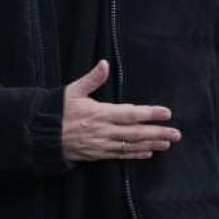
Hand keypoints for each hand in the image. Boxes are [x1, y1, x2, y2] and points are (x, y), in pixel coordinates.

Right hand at [62, 60, 180, 162]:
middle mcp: (103, 130)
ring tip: (167, 143)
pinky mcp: (97, 153)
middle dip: (158, 133)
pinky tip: (148, 153)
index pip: (130, 113)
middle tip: (176, 134)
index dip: (149, 114)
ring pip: (131, 145)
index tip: (165, 113)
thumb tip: (105, 64)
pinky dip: (135, 154)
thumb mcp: (72, 91)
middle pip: (136, 132)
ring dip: (151, 144)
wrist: (42, 134)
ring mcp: (101, 144)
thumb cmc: (57, 110)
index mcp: (99, 113)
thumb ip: (92, 78)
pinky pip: (120, 155)